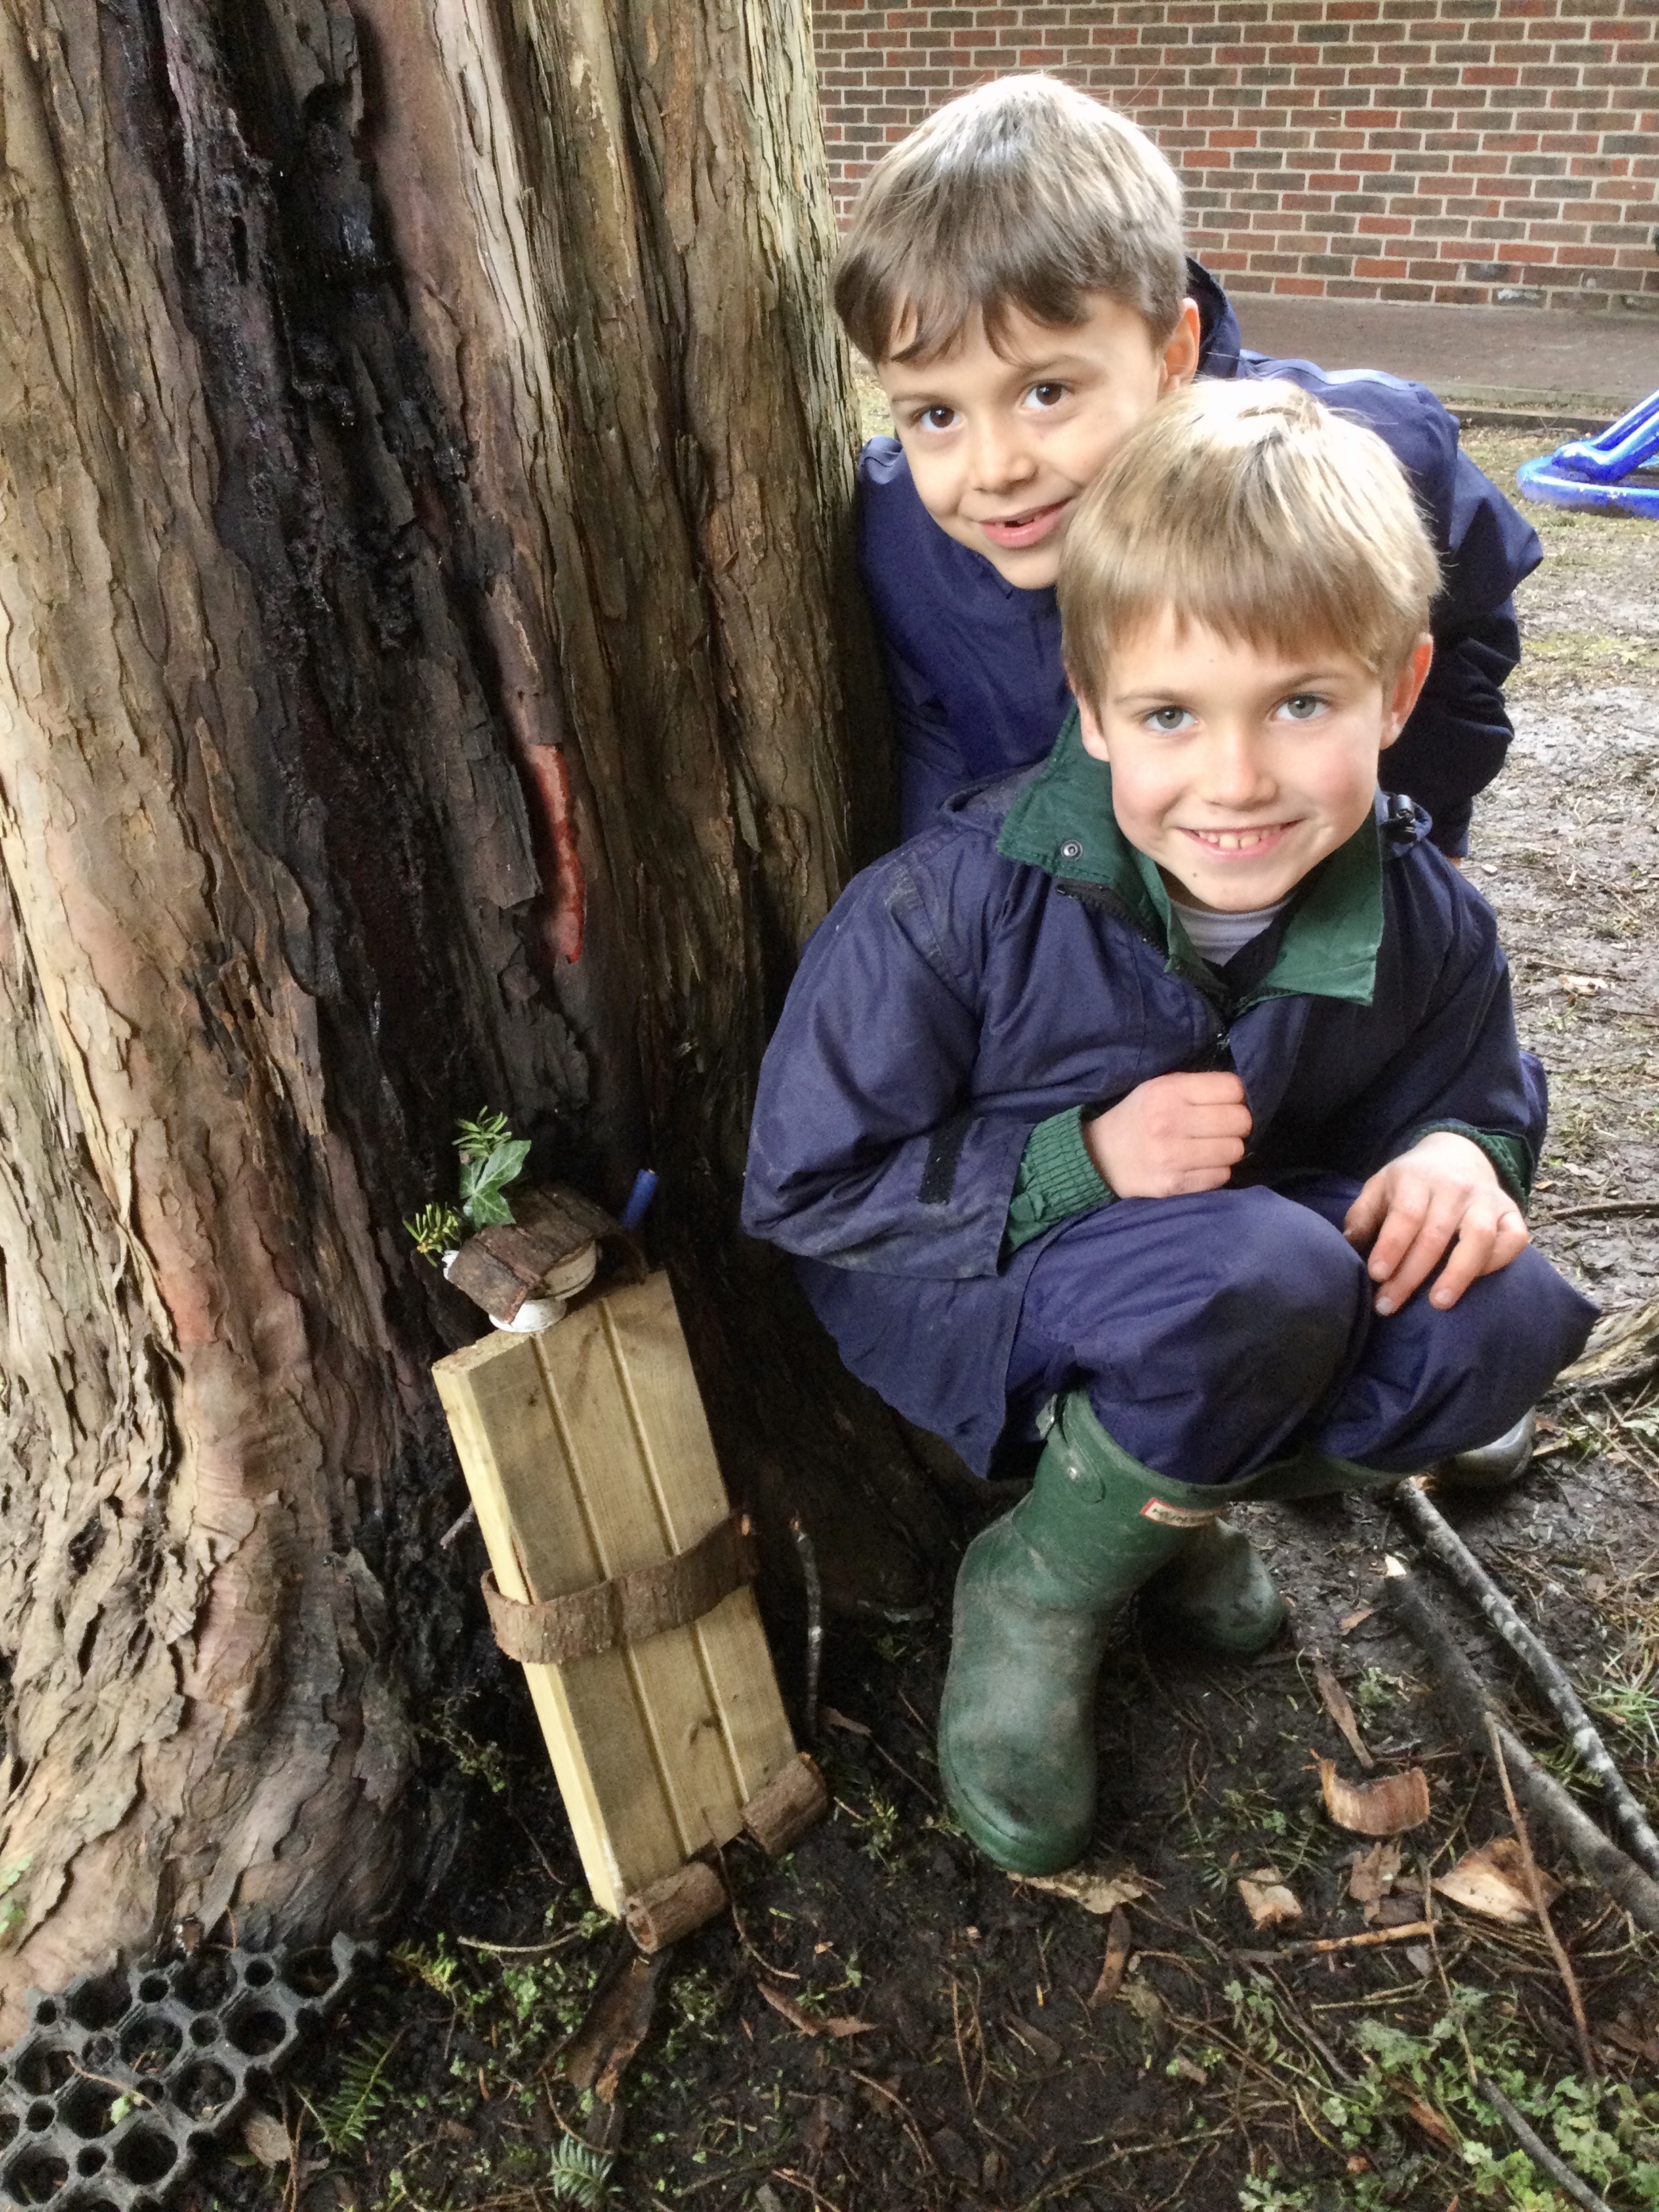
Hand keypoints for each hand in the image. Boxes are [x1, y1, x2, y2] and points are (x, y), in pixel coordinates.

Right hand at [1083, 1071, 1250, 1198]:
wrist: (1100, 1157)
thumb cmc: (1138, 1117)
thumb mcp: (1157, 1087)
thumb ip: (1196, 1086)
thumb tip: (1241, 1095)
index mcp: (1167, 1091)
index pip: (1232, 1088)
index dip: (1237, 1096)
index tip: (1227, 1103)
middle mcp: (1170, 1122)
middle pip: (1239, 1121)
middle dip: (1238, 1124)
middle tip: (1224, 1128)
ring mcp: (1172, 1156)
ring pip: (1234, 1150)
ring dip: (1229, 1149)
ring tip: (1213, 1147)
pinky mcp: (1174, 1184)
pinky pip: (1221, 1176)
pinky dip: (1217, 1170)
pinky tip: (1202, 1164)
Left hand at [1342, 1131, 1528, 1314]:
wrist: (1458, 1154)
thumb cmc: (1412, 1182)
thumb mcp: (1380, 1186)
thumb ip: (1363, 1214)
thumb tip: (1348, 1245)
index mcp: (1417, 1178)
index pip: (1406, 1215)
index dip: (1391, 1247)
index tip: (1377, 1275)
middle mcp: (1455, 1188)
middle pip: (1435, 1234)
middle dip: (1411, 1275)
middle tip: (1389, 1305)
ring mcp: (1487, 1200)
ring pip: (1479, 1237)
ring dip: (1459, 1274)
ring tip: (1438, 1303)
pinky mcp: (1512, 1212)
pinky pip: (1514, 1239)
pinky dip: (1498, 1261)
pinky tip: (1475, 1281)